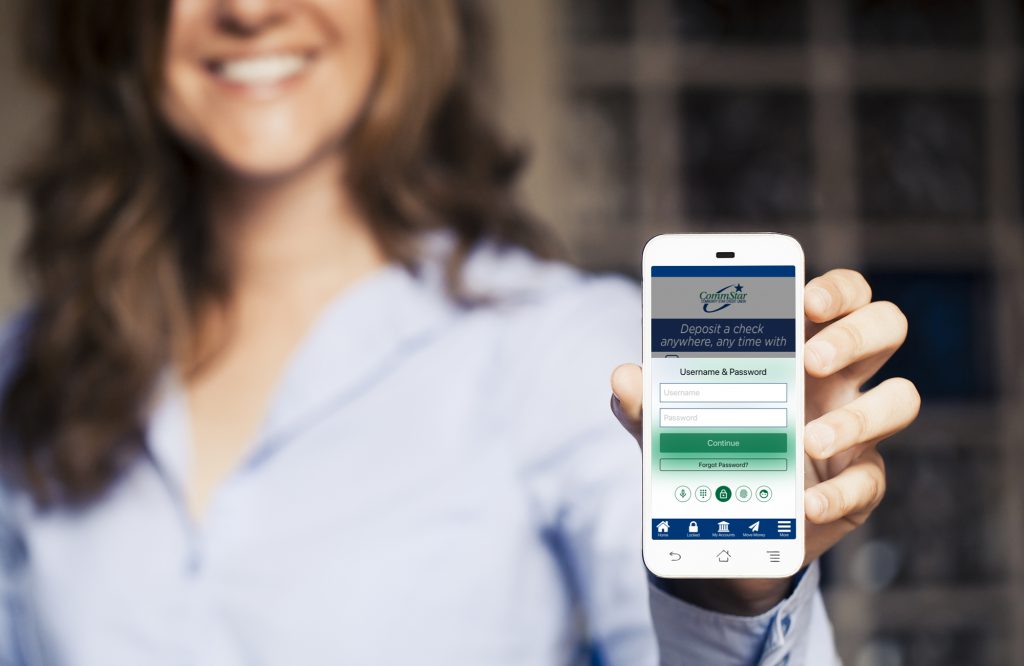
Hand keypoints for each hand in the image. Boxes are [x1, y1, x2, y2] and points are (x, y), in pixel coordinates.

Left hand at [610, 269, 919, 614]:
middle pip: (885, 327)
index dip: (836, 288)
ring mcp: (856, 430)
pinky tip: (806, 503)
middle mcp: (838, 380)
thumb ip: (649, 399)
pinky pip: (871, 480)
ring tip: (807, 439)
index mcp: (798, 345)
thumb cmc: (708, 444)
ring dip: (857, 417)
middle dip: (854, 334)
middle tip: (809, 359)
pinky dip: (840, 493)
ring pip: (900, 399)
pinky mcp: (859, 484)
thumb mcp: (672, 421)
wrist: (725, 521)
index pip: (839, 295)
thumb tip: (622, 375)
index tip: (806, 297)